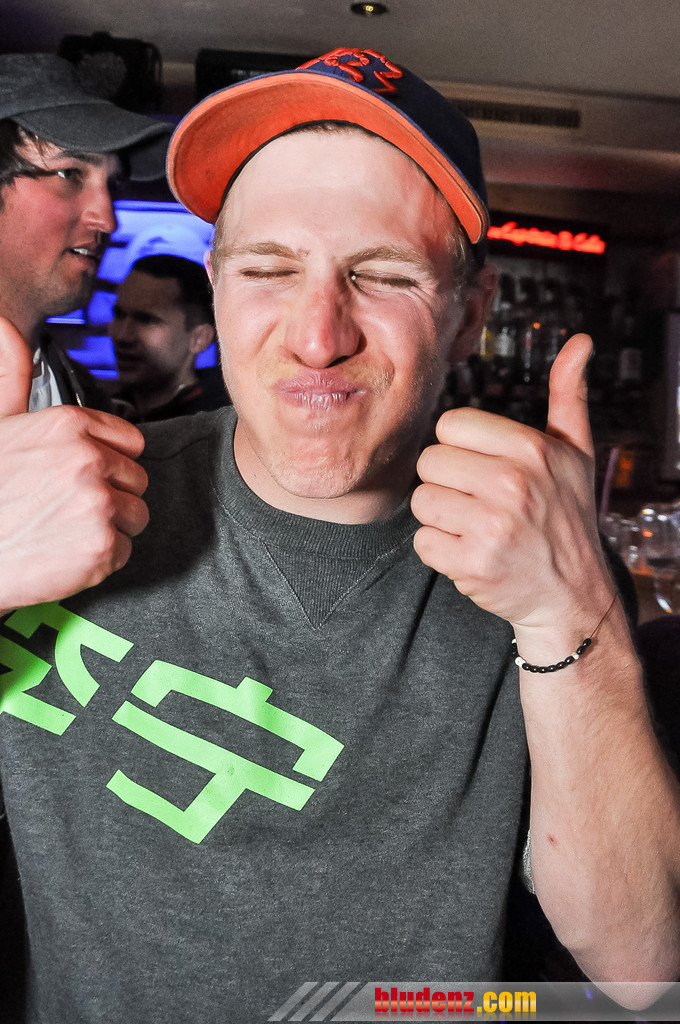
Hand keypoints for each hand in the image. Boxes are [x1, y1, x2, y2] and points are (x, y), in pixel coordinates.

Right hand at [0, 316, 148, 613]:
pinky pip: (124, 551)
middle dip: (109, 496)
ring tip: (64, 529)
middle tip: (65, 508)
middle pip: (136, 480)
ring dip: (107, 528)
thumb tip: (5, 327)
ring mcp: (98, 503)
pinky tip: (64, 553)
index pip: (130, 442)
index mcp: (69, 424)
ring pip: (135, 516)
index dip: (109, 462)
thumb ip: (10, 374)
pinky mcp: (101, 547)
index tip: (81, 475)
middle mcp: (88, 459)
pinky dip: (99, 561)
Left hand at [411, 334, 612, 637]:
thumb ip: (568, 396)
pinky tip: (471, 552)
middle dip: (447, 482)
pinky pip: (422, 542)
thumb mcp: (576, 453)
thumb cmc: (566, 517)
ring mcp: (492, 527)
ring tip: (475, 527)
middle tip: (479, 501)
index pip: (450, 424)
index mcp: (532, 450)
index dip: (461, 447)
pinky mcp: (473, 564)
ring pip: (421, 501)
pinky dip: (440, 551)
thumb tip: (581, 341)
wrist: (572, 595)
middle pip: (429, 461)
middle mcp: (513, 485)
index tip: (484, 467)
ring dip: (441, 517)